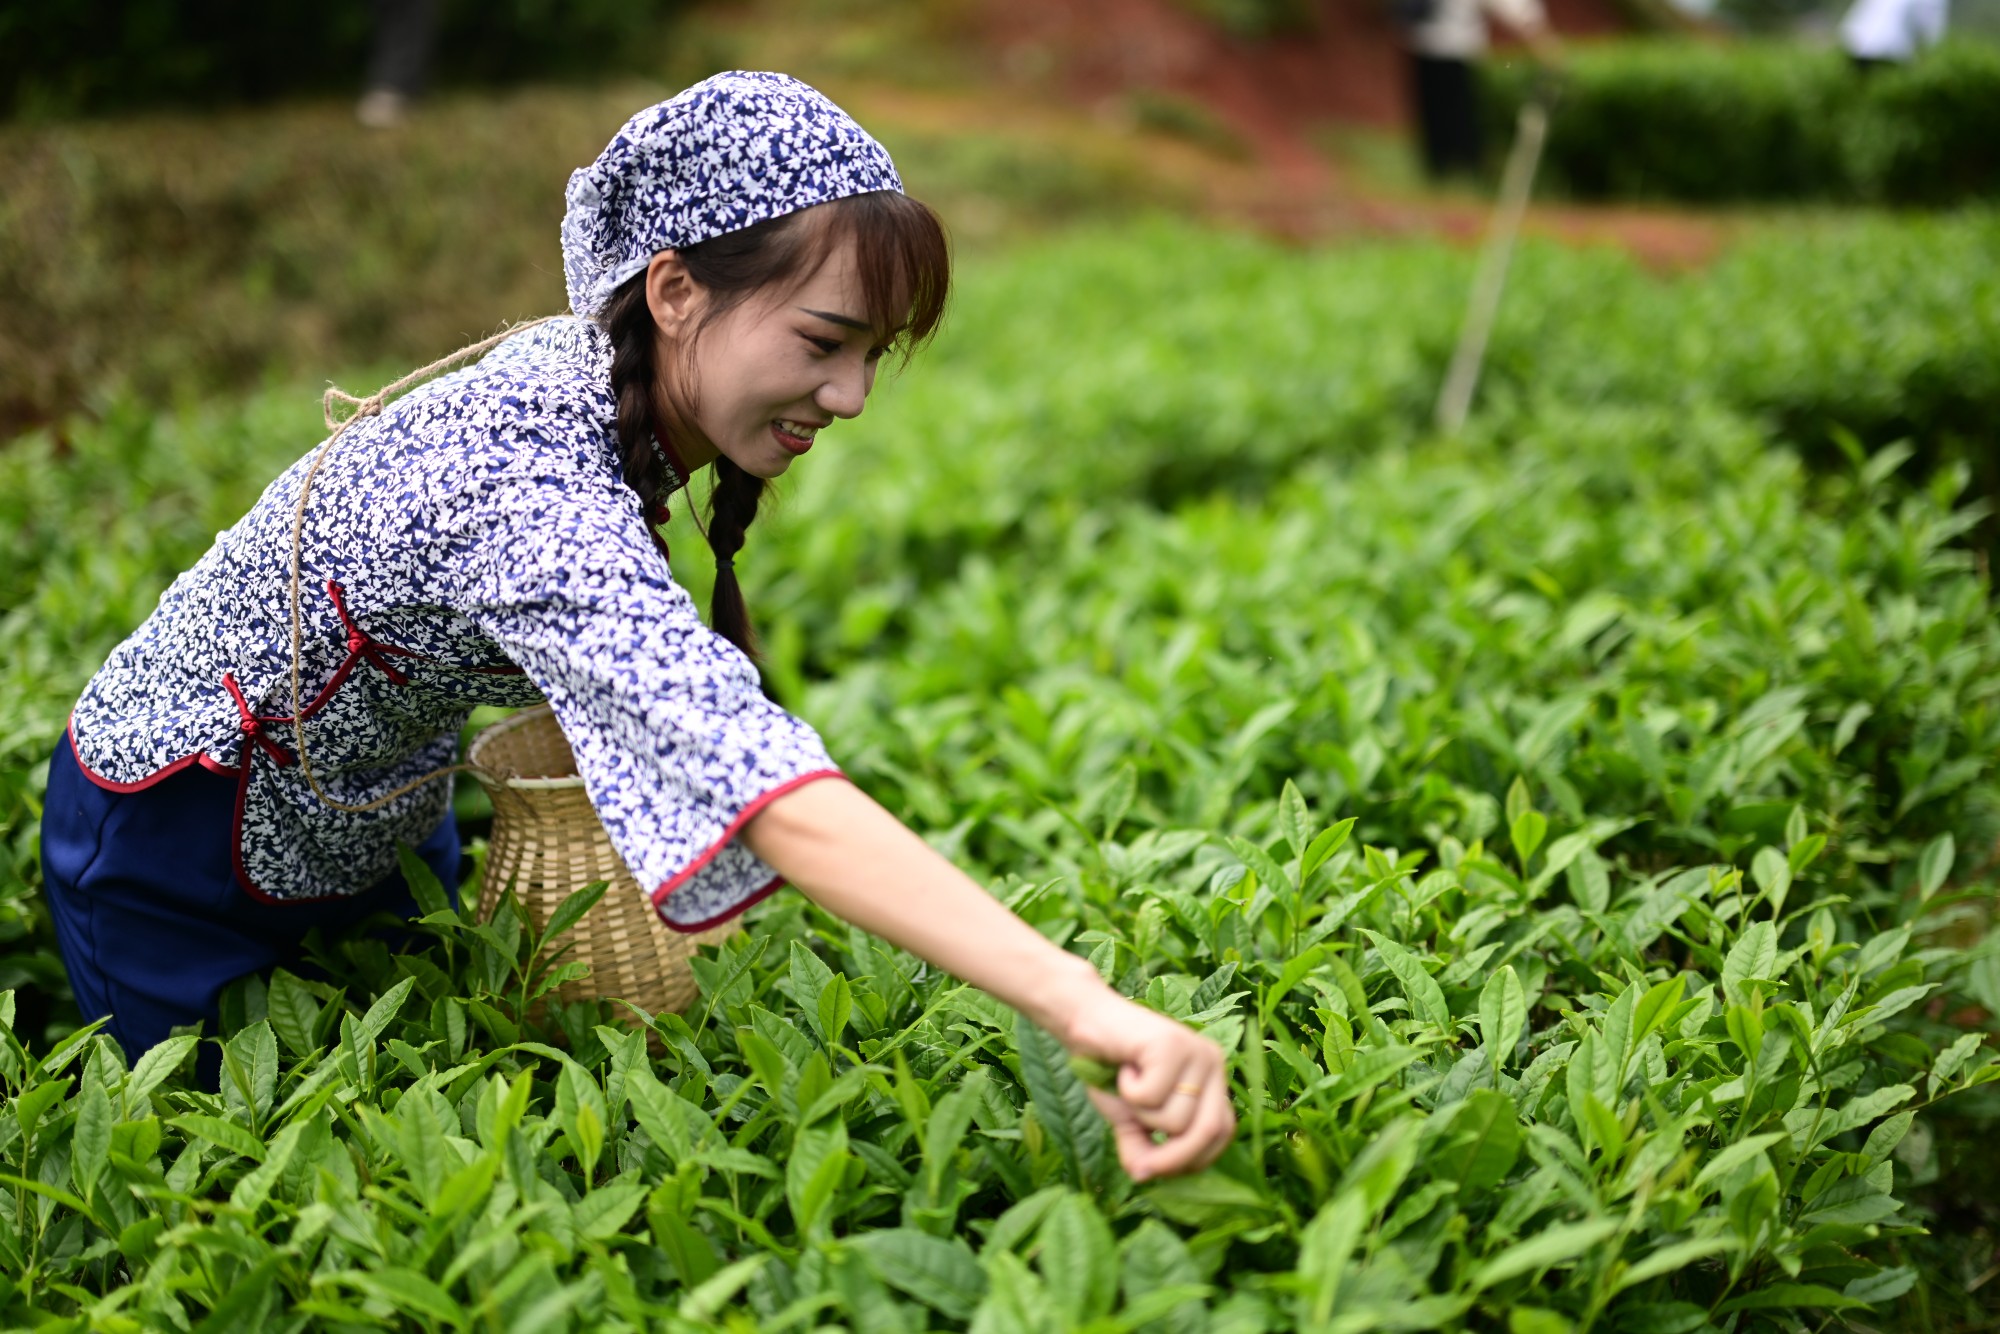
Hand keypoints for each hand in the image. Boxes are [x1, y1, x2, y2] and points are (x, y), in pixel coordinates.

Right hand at [1062, 990, 1235, 1181]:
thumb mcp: (1131, 1120)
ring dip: (1141, 1113)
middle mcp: (1213, 1063)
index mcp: (1213, 1081)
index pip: (1223, 1132)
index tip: (1159, 1169)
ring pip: (1176, 1118)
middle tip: (1140, 1161)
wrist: (1085, 1024)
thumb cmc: (1111, 1070)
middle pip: (1209, 1130)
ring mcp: (1196, 1050)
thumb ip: (1143, 1149)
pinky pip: (1153, 1095)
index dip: (1194, 1160)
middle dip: (1173, 1157)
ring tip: (1129, 1084)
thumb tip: (1144, 1178)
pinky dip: (1129, 1090)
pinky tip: (1124, 1068)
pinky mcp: (1171, 1043)